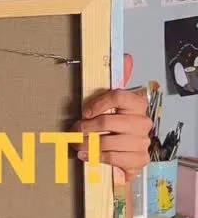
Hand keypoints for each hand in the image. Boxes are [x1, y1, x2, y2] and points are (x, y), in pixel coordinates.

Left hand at [75, 54, 151, 183]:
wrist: (129, 154)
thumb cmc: (118, 128)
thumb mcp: (115, 104)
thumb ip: (118, 81)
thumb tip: (127, 58)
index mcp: (138, 104)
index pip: (119, 96)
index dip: (98, 103)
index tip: (84, 111)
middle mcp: (143, 122)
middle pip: (108, 122)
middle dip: (86, 128)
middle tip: (74, 131)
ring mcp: (142, 142)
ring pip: (107, 141)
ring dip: (86, 144)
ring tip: (76, 144)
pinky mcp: (138, 160)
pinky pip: (112, 157)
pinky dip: (96, 157)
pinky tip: (86, 155)